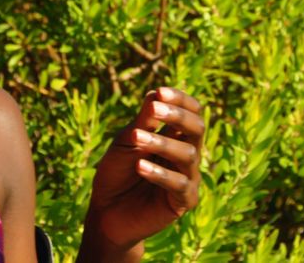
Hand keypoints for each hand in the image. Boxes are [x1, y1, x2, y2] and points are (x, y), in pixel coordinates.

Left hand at [80, 87, 203, 259]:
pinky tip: (140, 166)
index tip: (160, 91)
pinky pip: (179, 184)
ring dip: (161, 143)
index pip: (190, 111)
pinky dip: (159, 173)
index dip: (179, 100)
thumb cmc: (117, 173)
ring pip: (188, 154)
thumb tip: (156, 93)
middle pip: (197, 128)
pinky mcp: (184, 201)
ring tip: (137, 139)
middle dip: (177, 116)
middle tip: (155, 110)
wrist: (106, 211)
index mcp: (175, 135)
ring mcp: (188, 177)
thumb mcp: (126, 142)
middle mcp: (187, 153)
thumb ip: (143, 122)